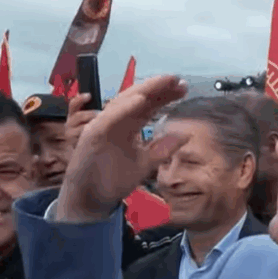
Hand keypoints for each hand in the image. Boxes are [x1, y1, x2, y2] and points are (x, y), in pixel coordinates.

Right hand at [55, 75, 187, 221]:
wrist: (93, 198)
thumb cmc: (114, 178)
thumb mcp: (146, 163)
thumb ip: (163, 148)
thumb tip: (185, 134)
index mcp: (129, 126)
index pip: (149, 105)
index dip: (165, 95)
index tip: (183, 87)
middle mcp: (117, 122)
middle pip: (139, 98)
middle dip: (158, 88)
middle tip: (177, 79)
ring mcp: (104, 126)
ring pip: (124, 102)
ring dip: (144, 91)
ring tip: (163, 82)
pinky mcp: (92, 135)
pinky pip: (109, 118)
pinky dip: (124, 108)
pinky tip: (140, 100)